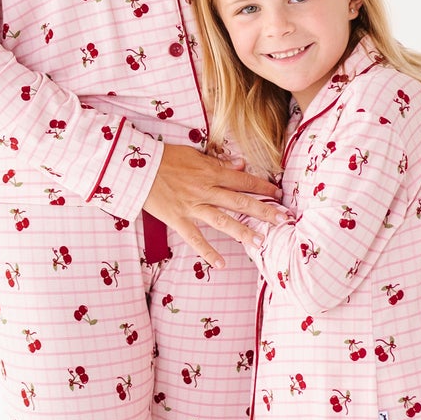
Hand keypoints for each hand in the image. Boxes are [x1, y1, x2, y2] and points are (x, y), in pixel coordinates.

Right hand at [144, 146, 292, 268]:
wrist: (137, 168)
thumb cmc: (164, 158)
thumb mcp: (193, 155)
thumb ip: (217, 162)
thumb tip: (240, 165)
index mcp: (211, 172)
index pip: (243, 181)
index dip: (262, 188)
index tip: (279, 195)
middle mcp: (206, 190)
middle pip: (240, 201)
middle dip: (264, 211)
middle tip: (283, 220)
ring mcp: (193, 207)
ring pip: (223, 221)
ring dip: (243, 232)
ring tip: (260, 243)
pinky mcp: (178, 219)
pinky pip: (195, 238)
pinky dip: (207, 252)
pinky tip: (220, 264)